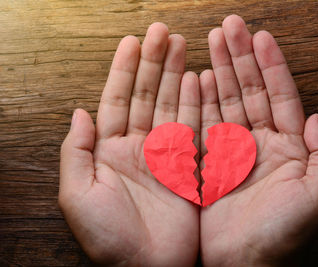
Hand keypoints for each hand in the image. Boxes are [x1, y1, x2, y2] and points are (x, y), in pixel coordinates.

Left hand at [59, 23, 199, 265]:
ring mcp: (165, 156)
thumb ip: (76, 152)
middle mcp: (137, 148)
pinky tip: (198, 82)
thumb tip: (78, 112)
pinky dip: (196, 105)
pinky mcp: (188, 167)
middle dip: (154, 63)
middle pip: (147, 95)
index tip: (133, 41)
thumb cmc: (109, 239)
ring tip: (183, 47)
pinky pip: (193, 129)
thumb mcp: (78, 196)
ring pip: (172, 106)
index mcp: (109, 151)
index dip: (125, 70)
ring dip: (176, 76)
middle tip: (164, 33)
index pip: (117, 100)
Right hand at [199, 15, 317, 265]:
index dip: (271, 65)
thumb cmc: (282, 234)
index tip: (260, 35)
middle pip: (250, 90)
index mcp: (290, 147)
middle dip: (240, 57)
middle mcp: (262, 143)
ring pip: (227, 101)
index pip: (280, 95)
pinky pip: (206, 123)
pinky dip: (202, 100)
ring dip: (220, 71)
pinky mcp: (211, 160)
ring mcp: (234, 149)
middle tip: (228, 26)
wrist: (242, 262)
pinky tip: (199, 78)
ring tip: (211, 42)